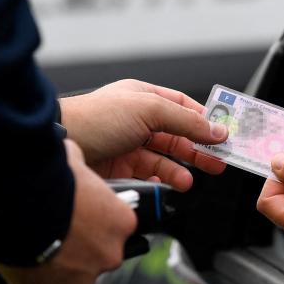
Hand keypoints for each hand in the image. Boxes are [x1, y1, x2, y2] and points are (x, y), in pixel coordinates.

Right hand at [0, 140, 137, 283]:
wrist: (15, 206)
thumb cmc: (49, 181)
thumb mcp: (73, 159)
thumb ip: (81, 168)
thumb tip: (74, 160)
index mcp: (121, 222)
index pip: (118, 224)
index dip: (98, 218)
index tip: (83, 213)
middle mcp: (109, 254)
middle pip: (99, 252)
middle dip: (82, 244)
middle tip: (58, 229)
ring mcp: (82, 278)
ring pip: (75, 273)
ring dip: (61, 262)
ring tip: (37, 243)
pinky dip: (38, 276)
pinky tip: (25, 257)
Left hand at [59, 79, 226, 189]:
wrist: (59, 141)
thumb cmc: (95, 118)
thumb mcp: (148, 109)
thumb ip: (185, 121)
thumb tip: (215, 130)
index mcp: (145, 97)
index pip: (183, 108)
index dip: (204, 122)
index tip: (224, 135)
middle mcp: (137, 120)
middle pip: (178, 136)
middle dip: (199, 150)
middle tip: (219, 163)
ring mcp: (129, 144)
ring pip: (165, 159)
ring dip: (181, 169)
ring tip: (190, 180)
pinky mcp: (120, 168)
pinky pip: (149, 175)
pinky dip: (162, 182)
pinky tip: (169, 185)